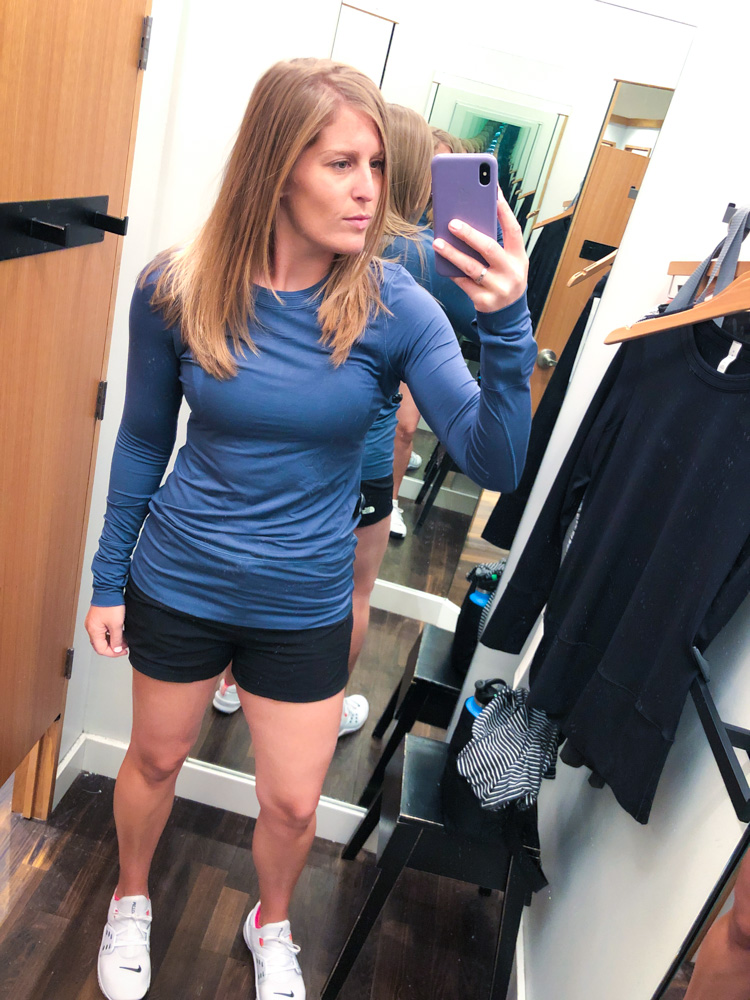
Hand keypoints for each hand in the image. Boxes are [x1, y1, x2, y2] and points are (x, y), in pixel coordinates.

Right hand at [85, 604, 127, 656]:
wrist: (109, 589)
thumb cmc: (111, 604)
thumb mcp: (116, 625)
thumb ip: (116, 639)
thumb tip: (116, 649)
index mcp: (93, 630)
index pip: (101, 649)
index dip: (113, 653)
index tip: (122, 651)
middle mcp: (90, 627)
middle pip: (100, 645)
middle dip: (113, 647)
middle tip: (124, 647)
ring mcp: (93, 623)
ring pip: (102, 638)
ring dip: (112, 641)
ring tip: (123, 639)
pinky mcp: (97, 618)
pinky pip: (103, 631)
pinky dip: (110, 634)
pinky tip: (118, 632)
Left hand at [432, 189, 528, 312]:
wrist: (508, 313)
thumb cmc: (504, 277)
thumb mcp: (508, 261)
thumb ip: (496, 243)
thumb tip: (471, 217)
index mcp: (519, 257)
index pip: (513, 230)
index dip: (504, 211)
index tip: (493, 192)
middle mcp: (511, 272)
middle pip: (489, 249)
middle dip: (470, 235)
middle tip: (452, 223)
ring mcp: (498, 288)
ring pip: (471, 268)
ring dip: (452, 254)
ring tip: (437, 242)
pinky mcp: (484, 302)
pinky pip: (463, 283)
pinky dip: (452, 271)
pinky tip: (441, 261)